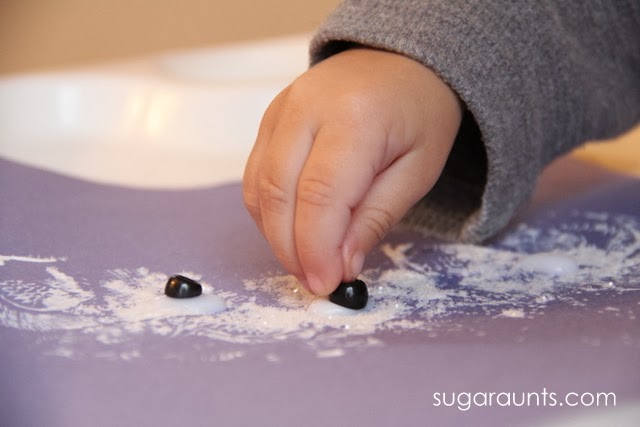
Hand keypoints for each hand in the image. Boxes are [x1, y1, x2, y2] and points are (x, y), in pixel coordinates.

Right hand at [243, 48, 461, 294]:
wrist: (400, 61)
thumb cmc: (419, 114)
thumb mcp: (418, 171)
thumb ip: (375, 218)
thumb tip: (341, 265)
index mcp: (355, 118)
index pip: (319, 195)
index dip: (316, 248)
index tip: (325, 284)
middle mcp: (306, 108)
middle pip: (278, 193)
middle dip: (291, 250)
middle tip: (315, 282)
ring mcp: (281, 110)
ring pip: (258, 187)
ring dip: (276, 236)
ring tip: (306, 262)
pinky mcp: (269, 119)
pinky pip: (255, 174)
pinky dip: (268, 212)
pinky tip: (292, 231)